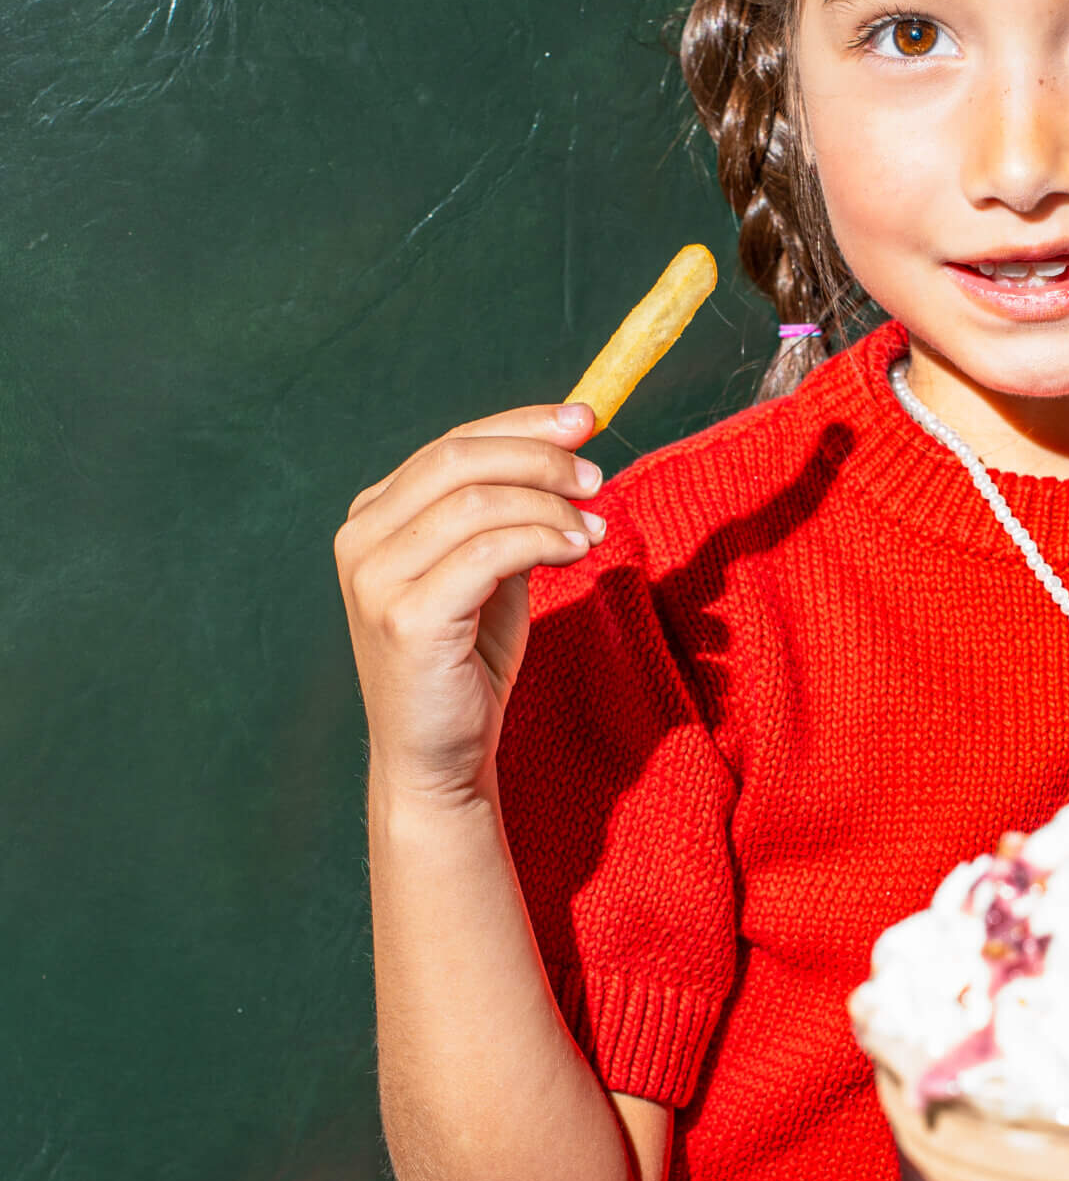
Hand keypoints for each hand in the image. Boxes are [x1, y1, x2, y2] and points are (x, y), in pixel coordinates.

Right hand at [336, 404, 603, 806]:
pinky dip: (541, 541)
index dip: (522, 425)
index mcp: (373, 518)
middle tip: (595, 476)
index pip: (451, 446)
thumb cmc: (466, 665)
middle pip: (459, 460)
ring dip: (549, 506)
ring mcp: (375, 580)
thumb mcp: (487, 575)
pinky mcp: (405, 618)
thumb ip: (507, 517)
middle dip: (539, 457)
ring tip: (592, 530)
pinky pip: (487, 553)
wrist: (437, 759)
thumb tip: (566, 456)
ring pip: (476, 503)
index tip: (583, 420)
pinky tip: (575, 553)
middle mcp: (360, 540)